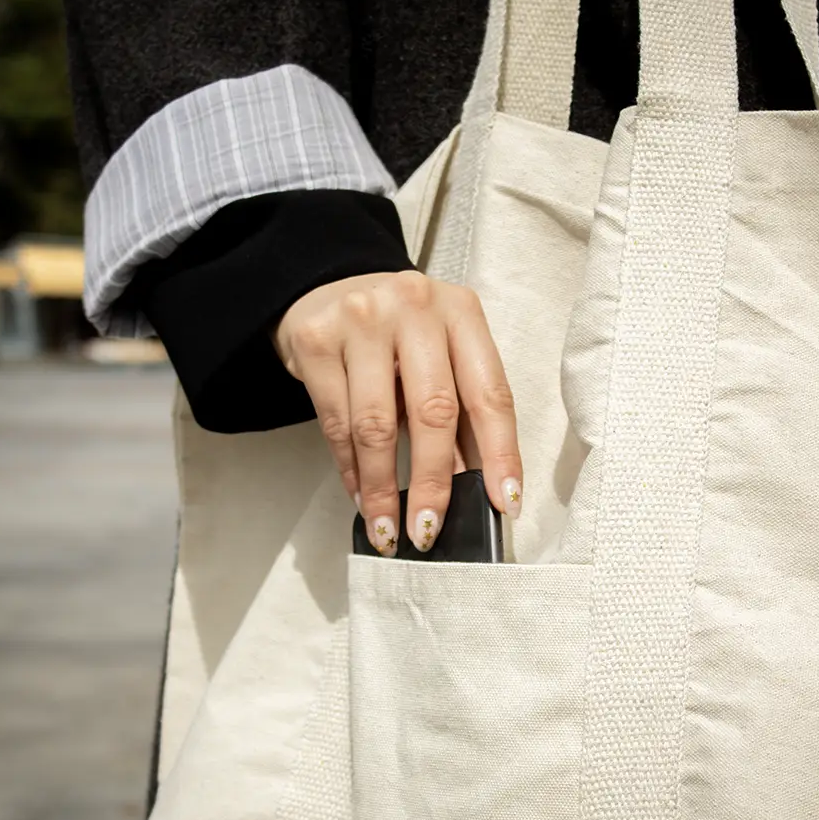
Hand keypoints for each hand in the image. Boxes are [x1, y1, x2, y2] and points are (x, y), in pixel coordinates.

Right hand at [273, 271, 522, 555]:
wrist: (327, 288)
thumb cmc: (397, 334)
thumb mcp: (438, 356)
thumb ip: (460, 411)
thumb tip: (478, 489)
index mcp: (461, 312)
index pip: (490, 393)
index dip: (500, 454)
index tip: (503, 504)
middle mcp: (415, 306)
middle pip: (433, 411)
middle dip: (433, 483)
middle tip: (429, 531)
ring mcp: (361, 319)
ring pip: (377, 424)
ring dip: (383, 488)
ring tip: (388, 529)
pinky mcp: (316, 340)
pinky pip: (336, 421)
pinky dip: (351, 468)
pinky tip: (360, 495)